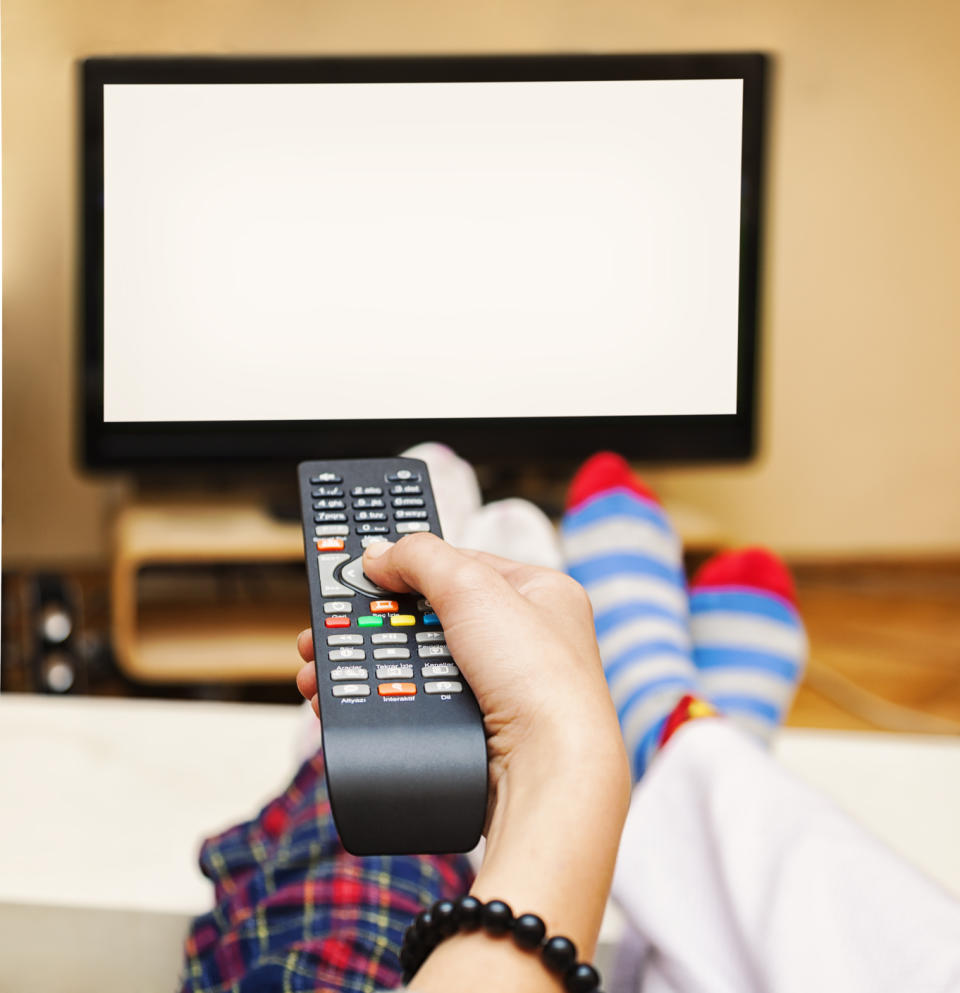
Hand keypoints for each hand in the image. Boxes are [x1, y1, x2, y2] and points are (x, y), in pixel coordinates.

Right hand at [296, 533, 629, 972]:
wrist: (550, 772)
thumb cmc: (538, 677)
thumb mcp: (472, 588)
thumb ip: (420, 558)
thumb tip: (379, 553)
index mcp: (542, 594)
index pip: (464, 565)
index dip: (411, 566)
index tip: (363, 571)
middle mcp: (527, 640)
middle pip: (431, 618)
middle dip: (375, 624)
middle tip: (327, 629)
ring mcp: (503, 688)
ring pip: (418, 665)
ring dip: (367, 666)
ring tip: (319, 672)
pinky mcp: (480, 730)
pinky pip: (418, 705)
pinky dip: (382, 701)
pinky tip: (343, 703)